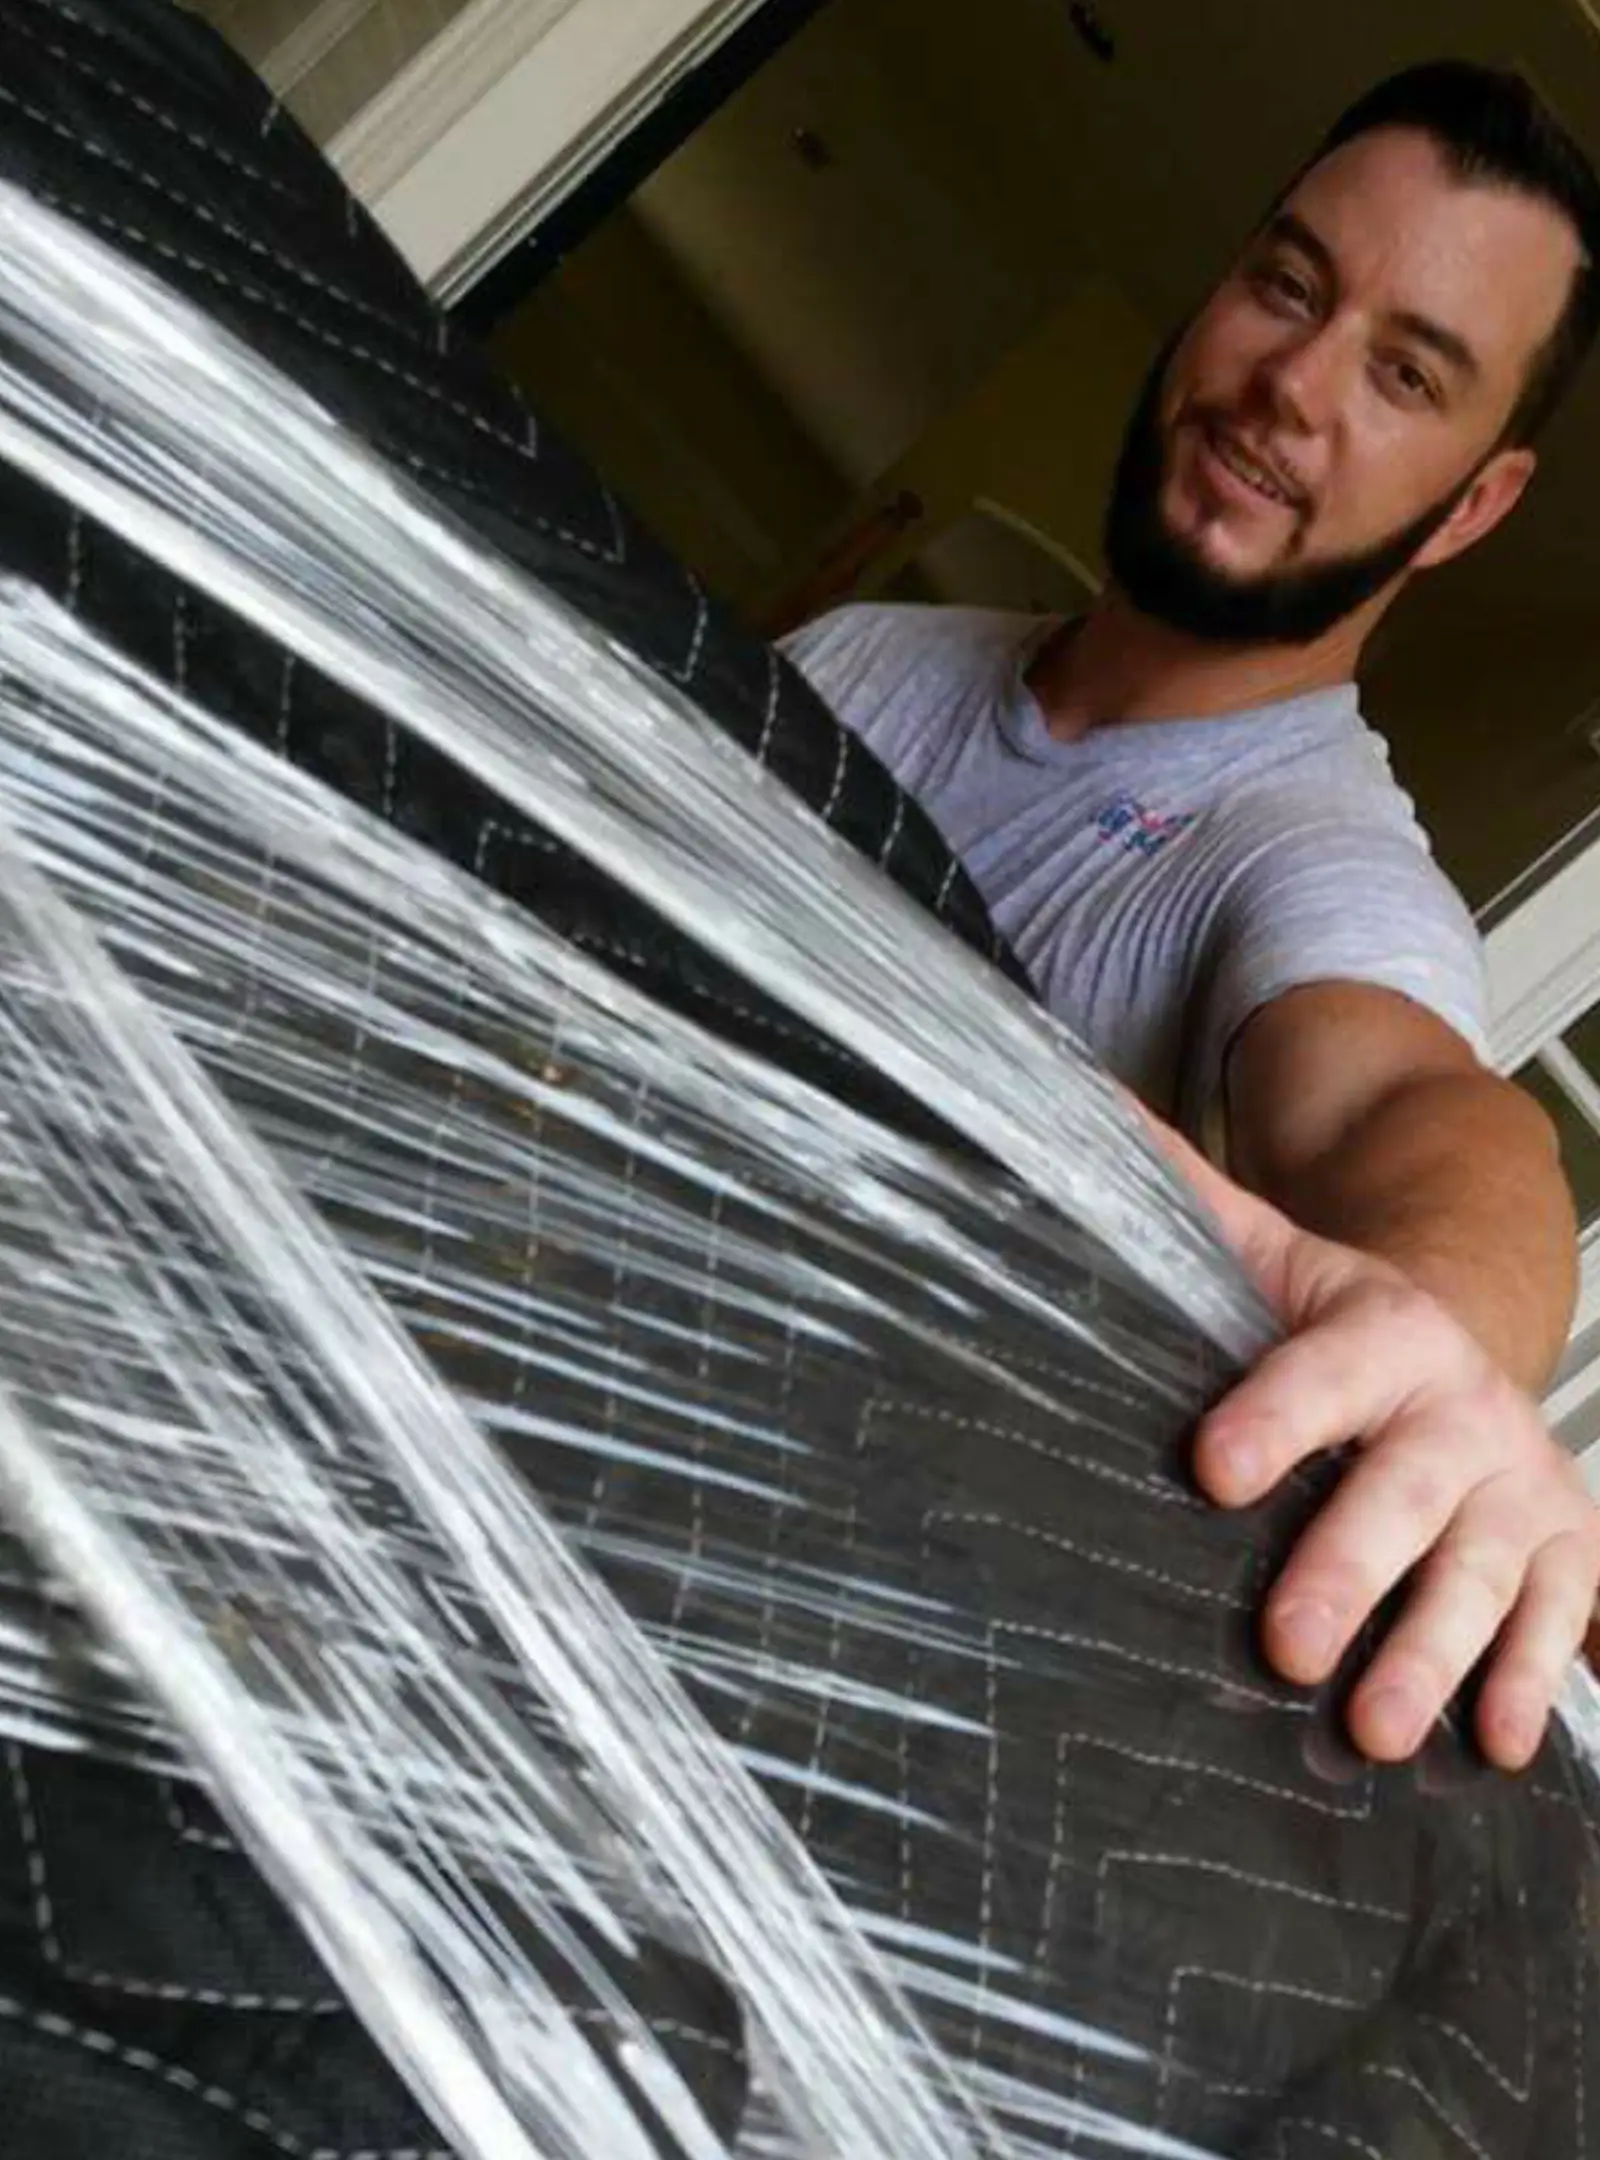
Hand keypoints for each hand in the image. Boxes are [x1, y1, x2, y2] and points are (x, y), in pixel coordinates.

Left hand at [1161, 1125, 1599, 1769]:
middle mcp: (1463, 1408)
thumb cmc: (1341, 1323)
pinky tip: (1498, 1747)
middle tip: (1285, 1646)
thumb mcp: (1273, 1253)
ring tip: (1371, 1730)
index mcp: (1383, 1331)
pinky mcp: (1569, 1551)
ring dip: (1436, 1654)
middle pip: (1408, 1492)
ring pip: (1487, 1573)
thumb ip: (1189, 1205)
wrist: (1467, 1336)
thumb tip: (1084, 1118)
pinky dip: (1535, 1682)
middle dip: (1350, 1569)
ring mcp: (1523, 1485)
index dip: (1274, 1417)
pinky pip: (1561, 1620)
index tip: (1211, 1469)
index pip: (1322, 1373)